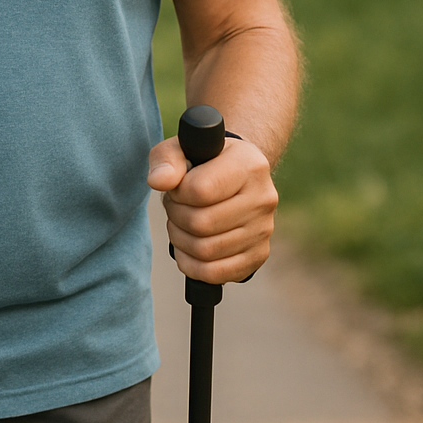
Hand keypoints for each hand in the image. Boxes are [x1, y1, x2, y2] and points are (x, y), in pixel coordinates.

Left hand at [147, 135, 276, 283]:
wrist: (233, 178)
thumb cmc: (202, 162)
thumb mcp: (180, 149)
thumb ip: (166, 160)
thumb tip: (158, 181)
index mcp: (249, 165)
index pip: (200, 191)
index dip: (177, 193)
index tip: (177, 187)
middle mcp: (264, 198)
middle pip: (201, 224)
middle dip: (176, 217)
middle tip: (176, 207)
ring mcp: (264, 229)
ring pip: (205, 251)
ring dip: (180, 240)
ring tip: (181, 223)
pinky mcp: (258, 255)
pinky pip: (214, 273)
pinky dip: (191, 264)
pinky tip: (188, 246)